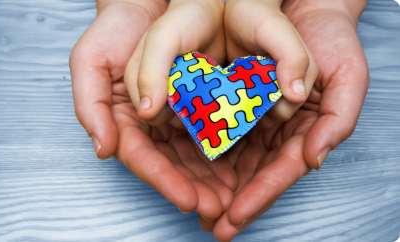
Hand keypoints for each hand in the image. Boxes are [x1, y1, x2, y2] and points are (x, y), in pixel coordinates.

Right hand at [70, 0, 236, 219]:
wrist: (146, 4)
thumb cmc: (115, 30)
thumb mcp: (90, 61)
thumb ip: (91, 105)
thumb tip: (104, 149)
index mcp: (121, 121)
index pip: (142, 159)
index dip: (164, 181)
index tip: (189, 200)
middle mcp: (147, 125)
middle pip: (170, 166)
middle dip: (193, 189)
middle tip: (219, 207)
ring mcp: (172, 116)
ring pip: (192, 156)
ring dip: (211, 180)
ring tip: (232, 198)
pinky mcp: (195, 104)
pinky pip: (209, 132)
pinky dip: (222, 152)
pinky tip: (238, 169)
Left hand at [203, 1, 368, 240]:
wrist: (307, 10)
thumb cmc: (332, 42)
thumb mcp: (348, 76)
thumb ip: (338, 120)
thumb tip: (314, 159)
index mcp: (307, 133)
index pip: (281, 173)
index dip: (260, 196)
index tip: (235, 216)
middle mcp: (281, 133)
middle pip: (256, 177)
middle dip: (235, 204)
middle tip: (212, 229)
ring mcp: (259, 121)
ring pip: (238, 163)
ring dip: (219, 189)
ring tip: (198, 213)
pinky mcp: (239, 105)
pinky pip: (223, 134)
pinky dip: (209, 155)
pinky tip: (192, 172)